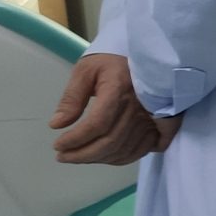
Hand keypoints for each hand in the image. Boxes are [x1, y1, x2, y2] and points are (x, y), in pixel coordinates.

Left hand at [50, 54, 178, 164]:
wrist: (146, 56)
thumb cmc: (111, 62)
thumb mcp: (85, 71)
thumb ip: (71, 98)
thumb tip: (57, 124)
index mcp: (118, 89)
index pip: (96, 124)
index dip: (75, 139)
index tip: (57, 145)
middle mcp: (137, 106)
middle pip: (110, 142)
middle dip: (82, 155)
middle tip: (62, 156)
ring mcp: (151, 117)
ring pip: (123, 150)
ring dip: (98, 159)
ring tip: (78, 157)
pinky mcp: (158, 124)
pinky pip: (140, 150)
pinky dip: (120, 159)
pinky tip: (104, 157)